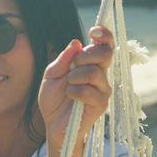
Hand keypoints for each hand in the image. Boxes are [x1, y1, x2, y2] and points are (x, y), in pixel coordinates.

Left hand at [38, 25, 113, 151]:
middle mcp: (101, 75)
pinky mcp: (101, 105)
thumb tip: (77, 43)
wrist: (53, 124)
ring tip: (68, 86)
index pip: (106, 45)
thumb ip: (63, 60)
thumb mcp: (51, 75)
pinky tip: (70, 96)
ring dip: (76, 77)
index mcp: (91, 64)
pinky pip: (89, 91)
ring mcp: (103, 90)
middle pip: (105, 54)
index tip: (94, 32)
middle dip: (85, 56)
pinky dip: (74, 91)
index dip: (105, 35)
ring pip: (95, 72)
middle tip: (73, 66)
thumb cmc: (54, 100)